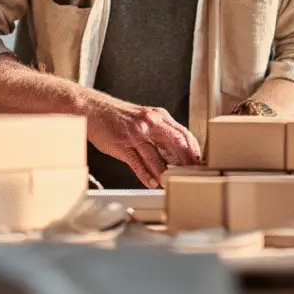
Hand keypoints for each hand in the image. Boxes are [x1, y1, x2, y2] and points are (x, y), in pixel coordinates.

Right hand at [86, 101, 201, 188]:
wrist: (94, 109)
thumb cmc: (120, 117)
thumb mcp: (145, 119)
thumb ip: (161, 132)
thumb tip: (177, 152)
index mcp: (158, 116)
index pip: (183, 133)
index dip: (193, 150)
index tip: (199, 163)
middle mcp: (150, 123)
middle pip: (176, 143)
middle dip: (186, 161)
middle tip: (192, 175)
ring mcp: (136, 134)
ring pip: (156, 156)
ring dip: (165, 173)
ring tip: (171, 184)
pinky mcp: (122, 145)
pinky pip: (137, 163)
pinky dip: (146, 175)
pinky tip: (152, 184)